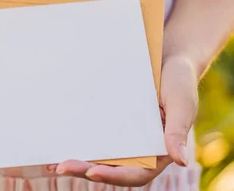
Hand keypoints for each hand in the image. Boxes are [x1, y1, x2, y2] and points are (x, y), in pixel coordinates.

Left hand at [47, 57, 198, 185]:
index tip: (93, 172)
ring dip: (76, 162)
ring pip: (98, 157)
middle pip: (110, 169)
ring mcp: (123, 139)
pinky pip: (92, 136)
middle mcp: (138, 151)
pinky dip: (76, 142)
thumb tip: (181, 161)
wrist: (167, 58)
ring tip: (51, 162)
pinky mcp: (110, 125)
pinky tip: (55, 143)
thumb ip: (178, 132)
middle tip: (61, 166)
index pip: (136, 173)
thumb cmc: (179, 82)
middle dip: (85, 170)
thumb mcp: (182, 104)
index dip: (113, 176)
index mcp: (158, 153)